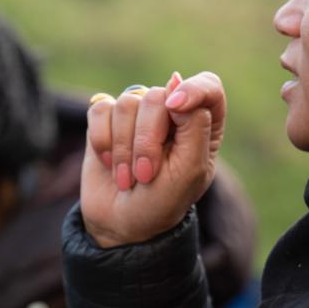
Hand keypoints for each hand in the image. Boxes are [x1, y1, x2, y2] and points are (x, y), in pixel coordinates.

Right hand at [81, 71, 225, 247]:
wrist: (122, 224)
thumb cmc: (163, 201)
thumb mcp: (190, 172)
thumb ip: (195, 127)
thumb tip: (175, 84)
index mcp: (202, 124)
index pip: (207, 86)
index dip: (192, 89)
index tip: (175, 107)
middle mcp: (170, 113)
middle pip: (157, 97)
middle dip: (147, 140)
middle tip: (146, 174)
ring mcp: (137, 114)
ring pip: (127, 104)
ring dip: (124, 149)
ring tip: (128, 178)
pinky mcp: (106, 119)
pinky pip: (100, 109)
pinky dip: (102, 141)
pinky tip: (109, 163)